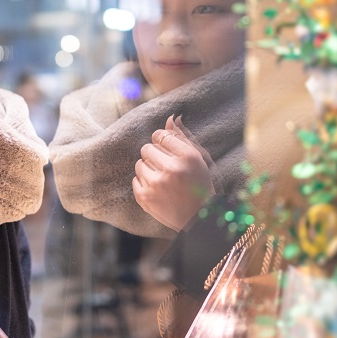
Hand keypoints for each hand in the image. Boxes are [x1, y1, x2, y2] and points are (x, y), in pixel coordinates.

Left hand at [132, 115, 215, 231]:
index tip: (168, 150)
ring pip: (139, 163)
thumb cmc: (200, 185)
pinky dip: (145, 183)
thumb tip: (169, 118)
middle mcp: (172, 169)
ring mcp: (156, 185)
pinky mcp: (145, 198)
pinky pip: (135, 179)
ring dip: (149, 169)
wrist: (199, 219)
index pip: (161, 135)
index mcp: (188, 157)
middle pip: (147, 148)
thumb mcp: (199, 160)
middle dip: (155, 155)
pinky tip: (158, 189)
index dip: (163, 142)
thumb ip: (182, 138)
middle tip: (166, 166)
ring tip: (163, 178)